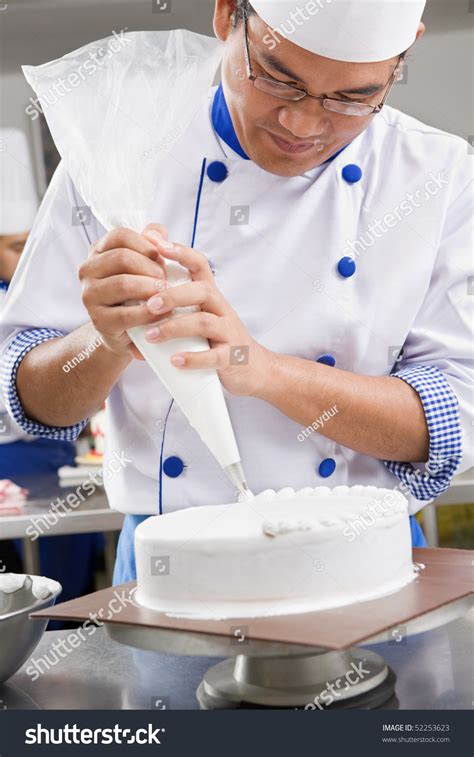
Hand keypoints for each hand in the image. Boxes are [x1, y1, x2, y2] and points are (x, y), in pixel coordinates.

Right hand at [79, 224, 168, 358]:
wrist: (130, 331)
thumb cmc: (140, 293)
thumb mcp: (146, 264)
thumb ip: (152, 243)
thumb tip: (158, 233)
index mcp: (98, 251)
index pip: (121, 235)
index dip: (146, 244)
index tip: (161, 258)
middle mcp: (88, 270)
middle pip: (122, 257)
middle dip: (151, 268)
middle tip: (166, 279)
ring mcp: (90, 295)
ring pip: (123, 283)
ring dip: (151, 288)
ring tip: (165, 294)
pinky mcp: (98, 320)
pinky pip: (126, 313)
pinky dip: (149, 313)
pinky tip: (162, 313)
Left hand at [142, 231, 273, 396]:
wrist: (253, 368)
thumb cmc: (217, 339)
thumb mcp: (201, 314)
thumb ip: (177, 303)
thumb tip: (136, 294)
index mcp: (211, 295)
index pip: (200, 264)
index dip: (181, 252)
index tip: (157, 244)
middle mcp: (221, 308)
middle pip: (201, 291)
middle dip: (172, 296)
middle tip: (149, 305)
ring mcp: (228, 332)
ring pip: (204, 322)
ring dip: (174, 328)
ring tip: (150, 336)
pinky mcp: (232, 356)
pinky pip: (214, 356)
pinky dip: (193, 358)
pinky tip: (175, 361)